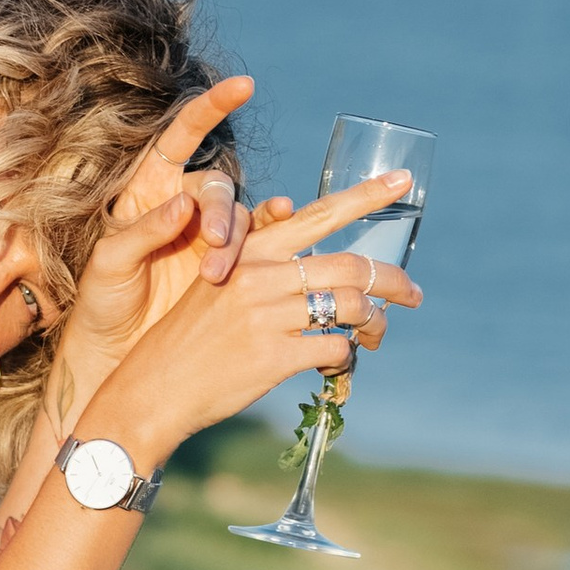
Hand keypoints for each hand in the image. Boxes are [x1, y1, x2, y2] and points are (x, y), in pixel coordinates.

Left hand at [53, 75, 254, 396]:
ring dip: (237, 241)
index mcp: (148, 189)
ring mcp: (208, 235)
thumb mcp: (109, 264)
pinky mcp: (230, 267)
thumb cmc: (101, 304)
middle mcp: (183, 204)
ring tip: (219, 272)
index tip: (242, 87)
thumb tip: (183, 206)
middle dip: (221, 214)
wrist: (114, 353)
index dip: (211, 107)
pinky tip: (286, 233)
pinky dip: (275, 239)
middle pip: (217, 188)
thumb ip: (143, 231)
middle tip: (216, 246)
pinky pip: (261, 246)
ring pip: (241, 220)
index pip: (182, 135)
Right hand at [87, 174, 421, 463]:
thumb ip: (264, 261)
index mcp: (251, 249)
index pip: (319, 214)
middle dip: (394, 282)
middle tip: (414, 295)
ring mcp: (268, 315)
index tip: (404, 181)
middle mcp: (261, 274)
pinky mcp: (275, 355)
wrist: (154, 388)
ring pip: (352, 308)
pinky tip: (335, 368)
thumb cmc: (194, 336)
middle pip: (352, 266)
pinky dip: (347, 360)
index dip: (367, 195)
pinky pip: (336, 350)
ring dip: (375, 326)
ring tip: (373, 338)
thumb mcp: (220, 283)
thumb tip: (321, 258)